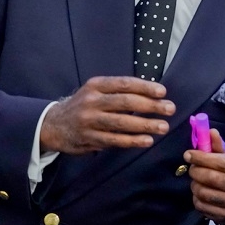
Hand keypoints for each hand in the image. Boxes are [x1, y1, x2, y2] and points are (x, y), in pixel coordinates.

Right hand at [39, 76, 175, 153]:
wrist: (54, 124)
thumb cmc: (84, 105)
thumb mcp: (96, 90)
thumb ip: (119, 91)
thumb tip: (152, 93)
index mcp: (96, 85)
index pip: (124, 83)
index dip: (145, 87)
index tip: (162, 92)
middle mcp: (91, 101)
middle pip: (125, 102)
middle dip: (150, 106)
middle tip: (169, 108)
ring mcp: (89, 121)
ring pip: (121, 123)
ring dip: (145, 125)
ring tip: (163, 126)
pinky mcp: (89, 138)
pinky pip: (114, 140)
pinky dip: (132, 141)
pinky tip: (147, 140)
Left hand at [185, 129, 224, 224]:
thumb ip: (219, 146)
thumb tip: (209, 131)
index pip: (220, 162)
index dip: (201, 157)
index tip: (188, 154)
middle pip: (211, 178)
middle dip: (196, 171)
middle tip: (192, 168)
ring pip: (204, 192)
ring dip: (195, 185)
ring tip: (196, 180)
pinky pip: (202, 206)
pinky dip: (196, 198)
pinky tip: (200, 193)